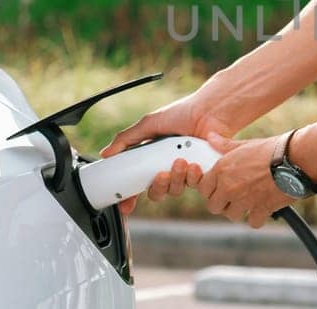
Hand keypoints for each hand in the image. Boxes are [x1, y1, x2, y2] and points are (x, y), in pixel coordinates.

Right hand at [100, 93, 236, 216]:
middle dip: (157, 187)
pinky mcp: (201, 173)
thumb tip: (106, 154)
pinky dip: (192, 176)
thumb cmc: (182, 113)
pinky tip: (194, 163)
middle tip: (160, 174)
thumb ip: (126, 139)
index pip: (137, 183)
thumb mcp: (149, 124)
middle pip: (155, 192)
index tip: (126, 205)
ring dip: (175, 179)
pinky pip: (193, 185)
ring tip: (180, 162)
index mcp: (152, 158)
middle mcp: (167, 166)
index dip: (130, 197)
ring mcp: (185, 171)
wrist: (210, 111)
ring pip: (174, 190)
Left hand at [199, 133, 297, 228]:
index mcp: (222, 170)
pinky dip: (257, 218)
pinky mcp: (261, 209)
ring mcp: (244, 200)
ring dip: (239, 211)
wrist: (296, 158)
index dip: (209, 189)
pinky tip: (262, 209)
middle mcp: (229, 187)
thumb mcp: (246, 144)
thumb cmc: (272, 148)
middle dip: (222, 203)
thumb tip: (210, 138)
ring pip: (232, 215)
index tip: (217, 188)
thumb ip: (225, 145)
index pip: (203, 188)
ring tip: (248, 202)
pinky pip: (253, 222)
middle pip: (214, 206)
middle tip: (231, 197)